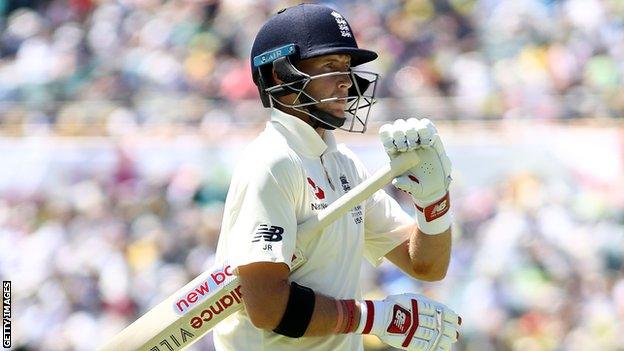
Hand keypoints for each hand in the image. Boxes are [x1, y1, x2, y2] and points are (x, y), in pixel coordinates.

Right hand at [356, 293, 460, 350]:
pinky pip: (427, 346)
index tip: (457, 321)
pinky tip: (443, 348)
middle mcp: (420, 317)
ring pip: (436, 336)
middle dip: (450, 330)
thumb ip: (427, 304)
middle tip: (455, 333)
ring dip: (445, 339)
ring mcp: (415, 330)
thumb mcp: (411, 298)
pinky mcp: (410, 341)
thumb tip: (444, 311)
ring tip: (451, 340)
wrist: (379, 316)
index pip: (441, 311)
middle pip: (440, 325)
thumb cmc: (395, 305)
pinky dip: (436, 348)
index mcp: (421, 305)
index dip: (451, 317)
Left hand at [379, 118, 451, 233]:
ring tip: (419, 145)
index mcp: (395, 151)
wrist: (436, 186)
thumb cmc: (419, 187)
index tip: (395, 148)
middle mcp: (405, 142)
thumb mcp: (413, 189)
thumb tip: (396, 181)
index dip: (388, 136)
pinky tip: (428, 143)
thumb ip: (405, 185)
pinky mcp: (431, 138)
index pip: (386, 133)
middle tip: (409, 147)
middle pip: (398, 125)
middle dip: (401, 133)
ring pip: (411, 122)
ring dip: (414, 131)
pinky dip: (426, 130)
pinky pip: (426, 124)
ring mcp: (418, 138)